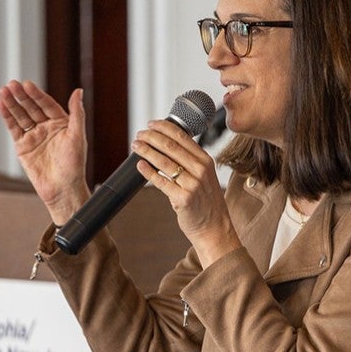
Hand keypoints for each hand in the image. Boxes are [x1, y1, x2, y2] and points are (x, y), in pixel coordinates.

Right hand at [0, 80, 90, 224]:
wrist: (62, 189)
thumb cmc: (74, 165)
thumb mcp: (78, 136)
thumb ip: (77, 113)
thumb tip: (79, 91)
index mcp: (61, 123)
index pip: (47, 104)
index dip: (37, 95)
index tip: (28, 84)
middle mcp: (47, 127)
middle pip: (32, 108)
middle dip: (21, 96)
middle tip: (12, 84)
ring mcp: (34, 136)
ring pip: (21, 116)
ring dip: (12, 104)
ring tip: (3, 92)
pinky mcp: (23, 146)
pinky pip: (14, 129)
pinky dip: (7, 117)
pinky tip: (2, 106)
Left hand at [131, 120, 240, 267]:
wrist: (214, 227)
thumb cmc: (205, 202)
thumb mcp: (204, 176)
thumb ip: (189, 161)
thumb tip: (163, 146)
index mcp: (206, 160)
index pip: (182, 136)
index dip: (164, 127)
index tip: (151, 124)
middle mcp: (201, 170)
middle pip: (171, 146)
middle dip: (152, 137)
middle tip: (139, 134)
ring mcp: (193, 185)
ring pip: (164, 162)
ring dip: (147, 151)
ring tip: (136, 146)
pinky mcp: (183, 199)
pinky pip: (162, 182)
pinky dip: (149, 172)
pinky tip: (140, 165)